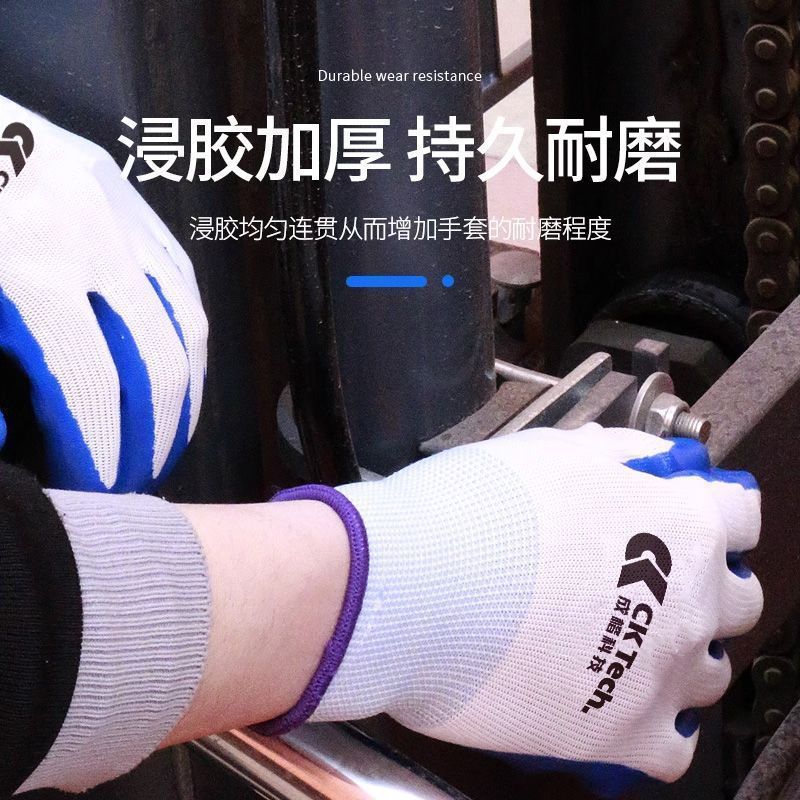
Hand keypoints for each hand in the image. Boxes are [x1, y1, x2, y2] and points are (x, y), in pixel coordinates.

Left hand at [0, 96, 206, 490]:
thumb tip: (17, 432)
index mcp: (33, 269)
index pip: (94, 388)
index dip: (102, 453)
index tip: (97, 489)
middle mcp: (97, 245)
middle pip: (158, 366)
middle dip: (153, 439)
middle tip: (138, 480)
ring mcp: (124, 218)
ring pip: (187, 328)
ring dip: (184, 398)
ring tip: (169, 441)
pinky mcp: (134, 202)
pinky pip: (183, 286)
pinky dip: (187, 343)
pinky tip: (179, 377)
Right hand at [268, 425, 761, 792]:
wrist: (408, 584)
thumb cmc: (468, 512)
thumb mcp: (548, 453)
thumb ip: (612, 454)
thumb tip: (637, 458)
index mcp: (675, 523)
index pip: (739, 515)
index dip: (712, 511)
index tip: (691, 518)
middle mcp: (685, 599)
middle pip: (738, 598)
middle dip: (704, 585)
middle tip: (654, 581)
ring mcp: (658, 671)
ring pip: (709, 670)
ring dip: (679, 652)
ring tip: (624, 640)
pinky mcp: (619, 732)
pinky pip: (673, 746)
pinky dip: (655, 725)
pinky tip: (620, 699)